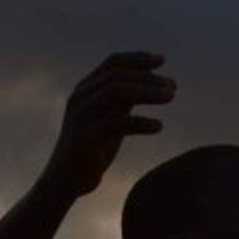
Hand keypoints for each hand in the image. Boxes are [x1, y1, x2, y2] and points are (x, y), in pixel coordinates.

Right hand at [38, 51, 175, 199]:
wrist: (65, 180)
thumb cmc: (93, 146)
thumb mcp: (110, 116)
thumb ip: (126, 98)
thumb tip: (153, 80)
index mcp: (85, 89)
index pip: (112, 62)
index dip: (138, 58)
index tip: (162, 60)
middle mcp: (80, 98)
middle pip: (117, 76)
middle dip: (148, 78)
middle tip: (173, 87)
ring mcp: (80, 117)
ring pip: (114, 92)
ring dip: (147, 92)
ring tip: (171, 97)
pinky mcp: (83, 138)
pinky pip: (114, 123)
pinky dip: (140, 122)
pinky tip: (159, 126)